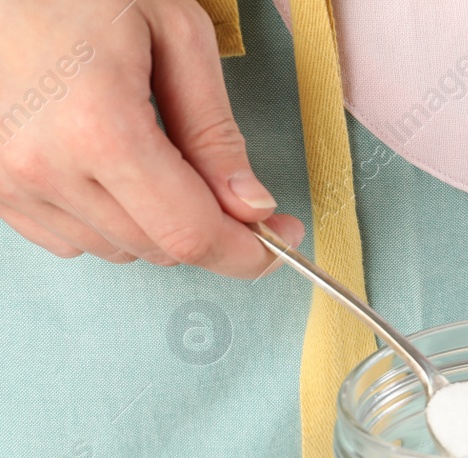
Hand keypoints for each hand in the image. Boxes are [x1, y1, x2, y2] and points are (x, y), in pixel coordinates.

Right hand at [0, 0, 302, 277]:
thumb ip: (215, 129)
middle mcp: (45, 167)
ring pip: (118, 249)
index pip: (191, 234)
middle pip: (160, 248)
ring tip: (153, 155)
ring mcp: (10, 181)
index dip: (247, 251)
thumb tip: (251, 205)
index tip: (279, 238)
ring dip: (154, 223)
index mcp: (99, 128)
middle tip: (232, 193)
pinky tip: (108, 168)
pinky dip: (106, 219)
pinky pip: (70, 238)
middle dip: (209, 230)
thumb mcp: (174, 34)